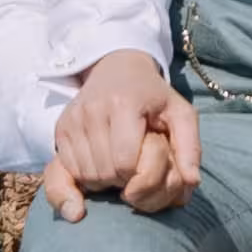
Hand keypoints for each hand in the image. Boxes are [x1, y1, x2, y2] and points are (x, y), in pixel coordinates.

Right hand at [37, 50, 201, 223]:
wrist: (118, 69)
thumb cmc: (153, 96)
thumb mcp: (180, 114)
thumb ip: (190, 147)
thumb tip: (191, 181)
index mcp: (124, 104)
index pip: (124, 163)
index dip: (137, 176)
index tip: (146, 167)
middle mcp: (92, 110)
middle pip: (103, 172)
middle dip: (121, 181)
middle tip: (133, 168)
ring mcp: (72, 119)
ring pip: (84, 174)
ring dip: (103, 180)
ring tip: (118, 164)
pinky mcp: (60, 127)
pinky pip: (68, 168)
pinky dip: (86, 175)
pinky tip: (102, 162)